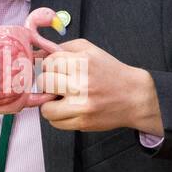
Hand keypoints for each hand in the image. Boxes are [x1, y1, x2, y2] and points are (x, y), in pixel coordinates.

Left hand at [36, 39, 161, 133]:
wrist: (134, 96)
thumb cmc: (110, 72)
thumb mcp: (90, 51)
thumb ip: (64, 48)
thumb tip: (37, 55)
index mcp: (83, 63)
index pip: (48, 62)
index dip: (50, 66)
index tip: (56, 70)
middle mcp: (81, 84)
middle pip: (44, 82)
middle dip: (48, 83)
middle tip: (58, 85)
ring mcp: (81, 106)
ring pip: (45, 107)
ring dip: (50, 103)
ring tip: (61, 99)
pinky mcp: (83, 122)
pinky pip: (55, 123)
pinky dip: (58, 117)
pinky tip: (68, 109)